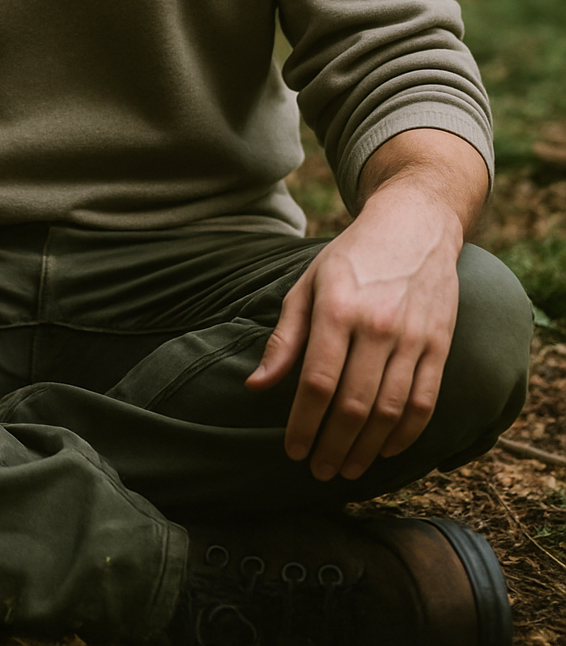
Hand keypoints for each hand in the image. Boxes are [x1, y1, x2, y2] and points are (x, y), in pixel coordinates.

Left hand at [245, 146, 474, 481]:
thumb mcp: (308, 285)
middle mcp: (376, 324)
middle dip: (332, 446)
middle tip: (318, 470)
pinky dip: (406, 434)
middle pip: (353, 404)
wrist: (413, 225)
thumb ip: (285, 338)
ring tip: (347, 469)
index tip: (293, 450)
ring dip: (367, 449)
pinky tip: (386, 450)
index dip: (303, 424)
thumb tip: (256, 386)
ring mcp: (412, 336)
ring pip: (389, 411)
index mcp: (336, 308)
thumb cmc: (351, 258)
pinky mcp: (440, 344)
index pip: (316, 382)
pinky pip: (425, 402)